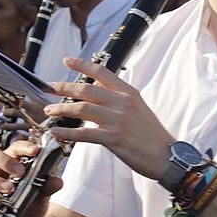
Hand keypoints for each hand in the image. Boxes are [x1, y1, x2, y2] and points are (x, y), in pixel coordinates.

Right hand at [0, 139, 60, 216]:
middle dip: (6, 161)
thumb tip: (57, 181)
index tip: (35, 151)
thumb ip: (47, 188)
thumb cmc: (28, 204)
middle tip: (21, 172)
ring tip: (9, 189)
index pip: (15, 148)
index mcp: (12, 163)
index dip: (24, 147)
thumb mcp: (41, 197)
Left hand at [41, 58, 173, 179]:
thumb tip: (99, 99)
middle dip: (63, 88)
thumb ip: (119, 101)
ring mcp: (118, 120)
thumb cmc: (152, 135)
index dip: (82, 65)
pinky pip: (84, 133)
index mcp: (128, 93)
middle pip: (86, 89)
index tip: (67, 60)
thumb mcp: (139, 109)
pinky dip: (67, 133)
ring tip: (49, 112)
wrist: (167, 155)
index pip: (102, 73)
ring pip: (82, 109)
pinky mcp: (114, 138)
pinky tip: (57, 132)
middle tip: (49, 88)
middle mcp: (122, 103)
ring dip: (61, 110)